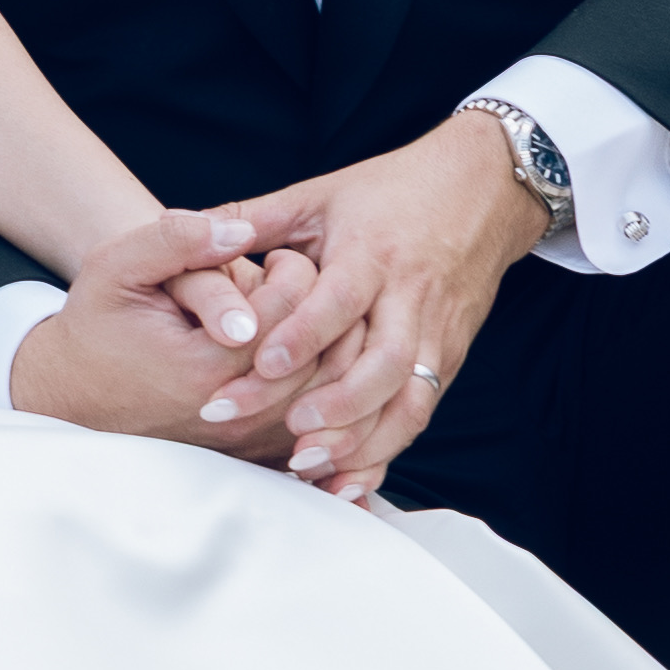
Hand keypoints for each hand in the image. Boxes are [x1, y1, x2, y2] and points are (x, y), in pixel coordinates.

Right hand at [8, 212, 320, 451]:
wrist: (75, 389)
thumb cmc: (97, 324)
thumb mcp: (116, 265)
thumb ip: (177, 240)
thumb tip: (240, 232)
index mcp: (203, 367)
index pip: (287, 313)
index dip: (293, 272)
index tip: (273, 255)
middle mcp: (234, 415)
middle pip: (320, 355)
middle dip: (318, 306)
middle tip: (291, 281)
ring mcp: (246, 441)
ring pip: (330, 394)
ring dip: (329, 345)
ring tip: (298, 311)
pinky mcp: (254, 453)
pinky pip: (319, 425)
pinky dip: (327, 387)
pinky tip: (309, 354)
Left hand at [233, 111, 552, 502]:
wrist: (483, 189)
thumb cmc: (389, 192)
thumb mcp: (319, 195)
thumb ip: (253, 218)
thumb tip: (186, 229)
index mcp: (372, 251)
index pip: (341, 299)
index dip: (303, 335)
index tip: (260, 366)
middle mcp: (411, 296)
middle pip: (384, 361)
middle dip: (335, 404)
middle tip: (283, 431)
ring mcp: (437, 332)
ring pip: (409, 397)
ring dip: (362, 439)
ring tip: (307, 463)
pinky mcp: (450, 357)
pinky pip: (421, 412)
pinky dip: (385, 450)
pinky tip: (345, 479)